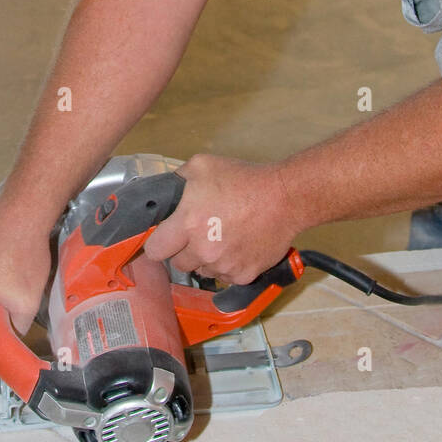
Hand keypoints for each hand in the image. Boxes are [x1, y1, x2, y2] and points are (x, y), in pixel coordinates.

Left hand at [143, 152, 299, 283]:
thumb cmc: (245, 180)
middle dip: (184, 250)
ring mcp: (224, 266)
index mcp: (188, 224)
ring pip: (203, 270)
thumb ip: (177, 180)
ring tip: (223, 236)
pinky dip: (229, 265)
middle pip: (178, 264)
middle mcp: (203, 250)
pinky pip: (226, 276)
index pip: (155, 250)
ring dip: (207, 258)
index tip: (166, 238)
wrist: (285, 198)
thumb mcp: (203, 166)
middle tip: (199, 233)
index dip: (159, 243)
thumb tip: (166, 192)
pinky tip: (238, 245)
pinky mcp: (244, 275)